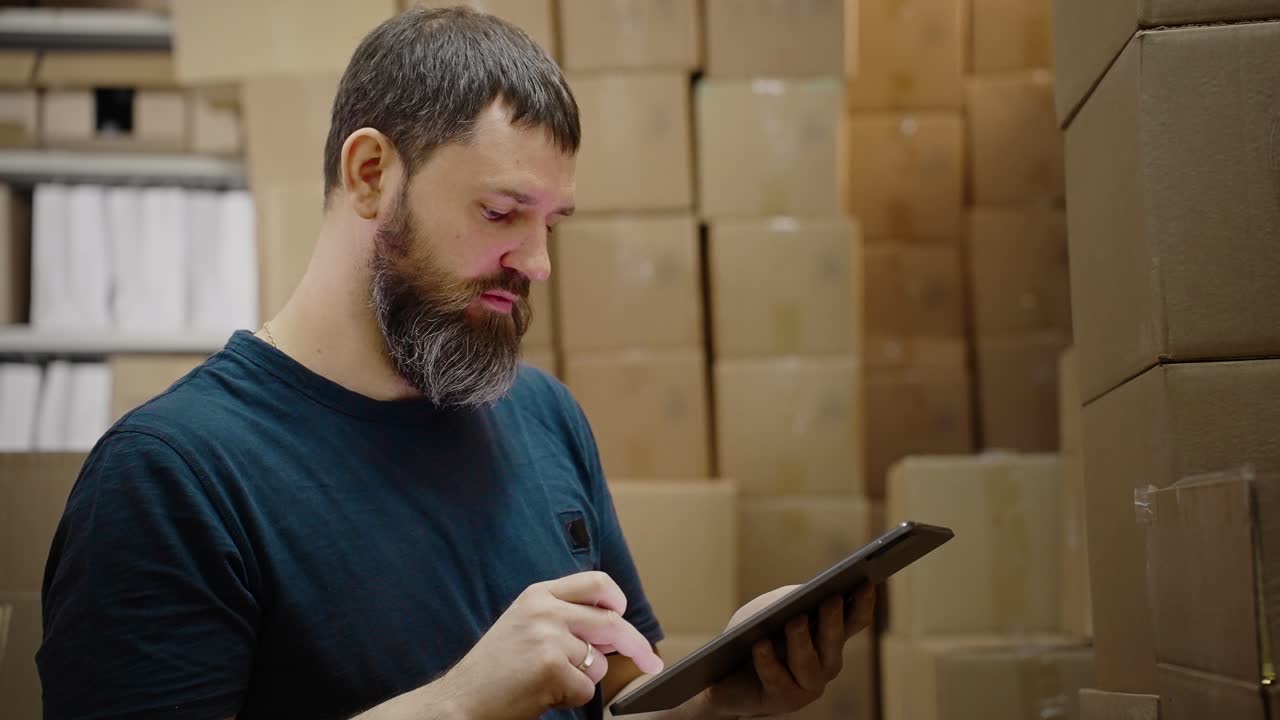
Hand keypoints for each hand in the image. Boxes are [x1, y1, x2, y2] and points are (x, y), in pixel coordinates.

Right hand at [437, 571, 663, 718]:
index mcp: (538, 594)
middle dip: (636, 646)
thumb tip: (611, 627)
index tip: (625, 612)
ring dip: (581, 680)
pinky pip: (585, 690)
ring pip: (598, 663)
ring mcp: (549, 637)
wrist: (460, 700)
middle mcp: (546, 610)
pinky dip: (570, 699)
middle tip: (650, 663)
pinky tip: (542, 694)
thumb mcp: (523, 625)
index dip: (617, 599)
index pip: (595, 582)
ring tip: (545, 681)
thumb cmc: (492, 670)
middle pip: (612, 621)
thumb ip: (561, 617)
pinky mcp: (552, 667)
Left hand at [701, 585, 875, 717]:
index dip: (863, 603)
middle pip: (834, 642)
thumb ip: (791, 601)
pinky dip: (768, 661)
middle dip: (833, 621)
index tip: (866, 582)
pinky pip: (777, 680)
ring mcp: (807, 686)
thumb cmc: (754, 634)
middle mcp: (826, 664)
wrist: (726, 674)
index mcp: (830, 638)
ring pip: (809, 665)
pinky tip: (760, 645)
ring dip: (802, 641)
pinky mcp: (782, 701)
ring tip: (794, 620)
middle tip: (831, 600)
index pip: (855, 620)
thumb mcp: (771, 609)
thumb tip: (803, 597)